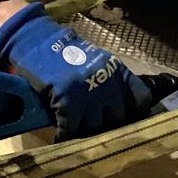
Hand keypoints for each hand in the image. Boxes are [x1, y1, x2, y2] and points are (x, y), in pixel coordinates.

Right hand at [0, 3, 155, 138]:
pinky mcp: (68, 102)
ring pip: (94, 126)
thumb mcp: (96, 60)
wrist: (37, 41)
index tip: (128, 119)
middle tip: (95, 127)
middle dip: (106, 124)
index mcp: (116, 70)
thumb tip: (117, 105)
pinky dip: (65, 135)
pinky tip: (61, 136)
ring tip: (77, 132)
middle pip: (116, 117)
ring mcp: (89, 94)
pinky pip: (71, 128)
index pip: (140, 97)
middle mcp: (108, 83)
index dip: (135, 111)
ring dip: (85, 131)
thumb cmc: (64, 51)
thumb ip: (109, 79)